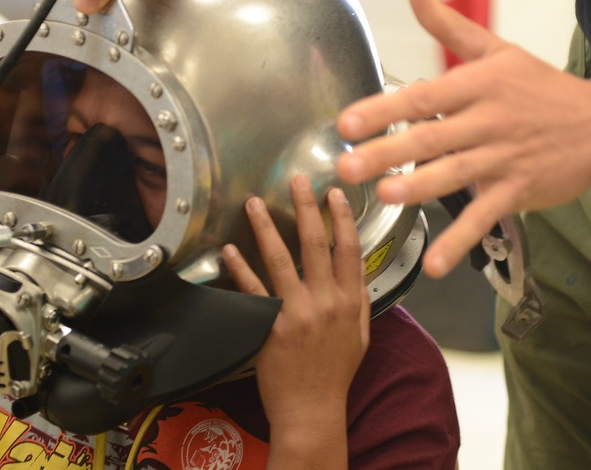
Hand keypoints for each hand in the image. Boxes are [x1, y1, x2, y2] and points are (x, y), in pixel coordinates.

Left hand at [223, 176, 368, 460]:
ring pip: (280, 258)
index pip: (349, 249)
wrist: (312, 410)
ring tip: (254, 203)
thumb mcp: (360, 336)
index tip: (334, 193)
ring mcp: (297, 312)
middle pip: (315, 244)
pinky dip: (240, 267)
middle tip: (296, 180)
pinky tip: (229, 249)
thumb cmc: (335, 375)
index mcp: (350, 301)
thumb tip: (359, 274)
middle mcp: (325, 301)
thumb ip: (360, 302)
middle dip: (306, 207)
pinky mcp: (271, 325)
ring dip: (266, 227)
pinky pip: (253, 289)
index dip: (342, 217)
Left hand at [336, 0, 590, 278]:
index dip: (383, 109)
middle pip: (431, 138)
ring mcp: (503, 159)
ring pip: (456, 175)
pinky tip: (436, 265)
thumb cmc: (542, 87)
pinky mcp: (519, 191)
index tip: (347, 122)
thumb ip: (448, 26)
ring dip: (420, 189)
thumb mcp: (497, 49)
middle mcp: (487, 121)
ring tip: (386, 198)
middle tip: (348, 166)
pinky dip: (462, 243)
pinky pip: (486, 218)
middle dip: (387, 154)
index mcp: (478, 85)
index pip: (422, 97)